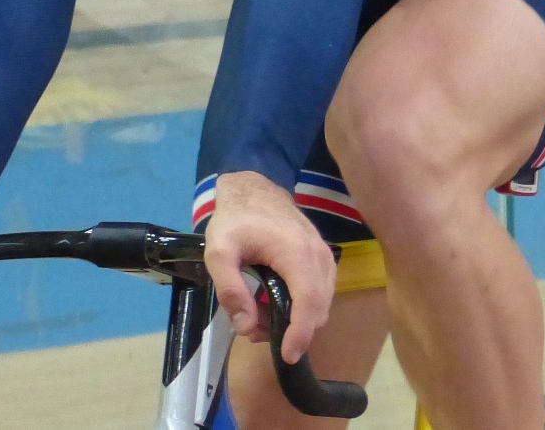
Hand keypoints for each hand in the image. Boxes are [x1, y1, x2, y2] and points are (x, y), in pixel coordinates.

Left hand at [202, 171, 336, 362]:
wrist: (254, 188)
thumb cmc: (236, 218)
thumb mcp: (219, 252)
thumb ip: (230, 289)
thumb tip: (247, 326)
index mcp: (297, 254)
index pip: (309, 304)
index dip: (300, 334)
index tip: (287, 356)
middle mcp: (319, 256)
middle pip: (318, 309)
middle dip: (291, 330)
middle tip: (255, 330)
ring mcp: (325, 256)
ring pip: (321, 304)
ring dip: (296, 319)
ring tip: (259, 316)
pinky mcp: (323, 258)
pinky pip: (320, 292)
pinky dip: (301, 306)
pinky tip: (273, 303)